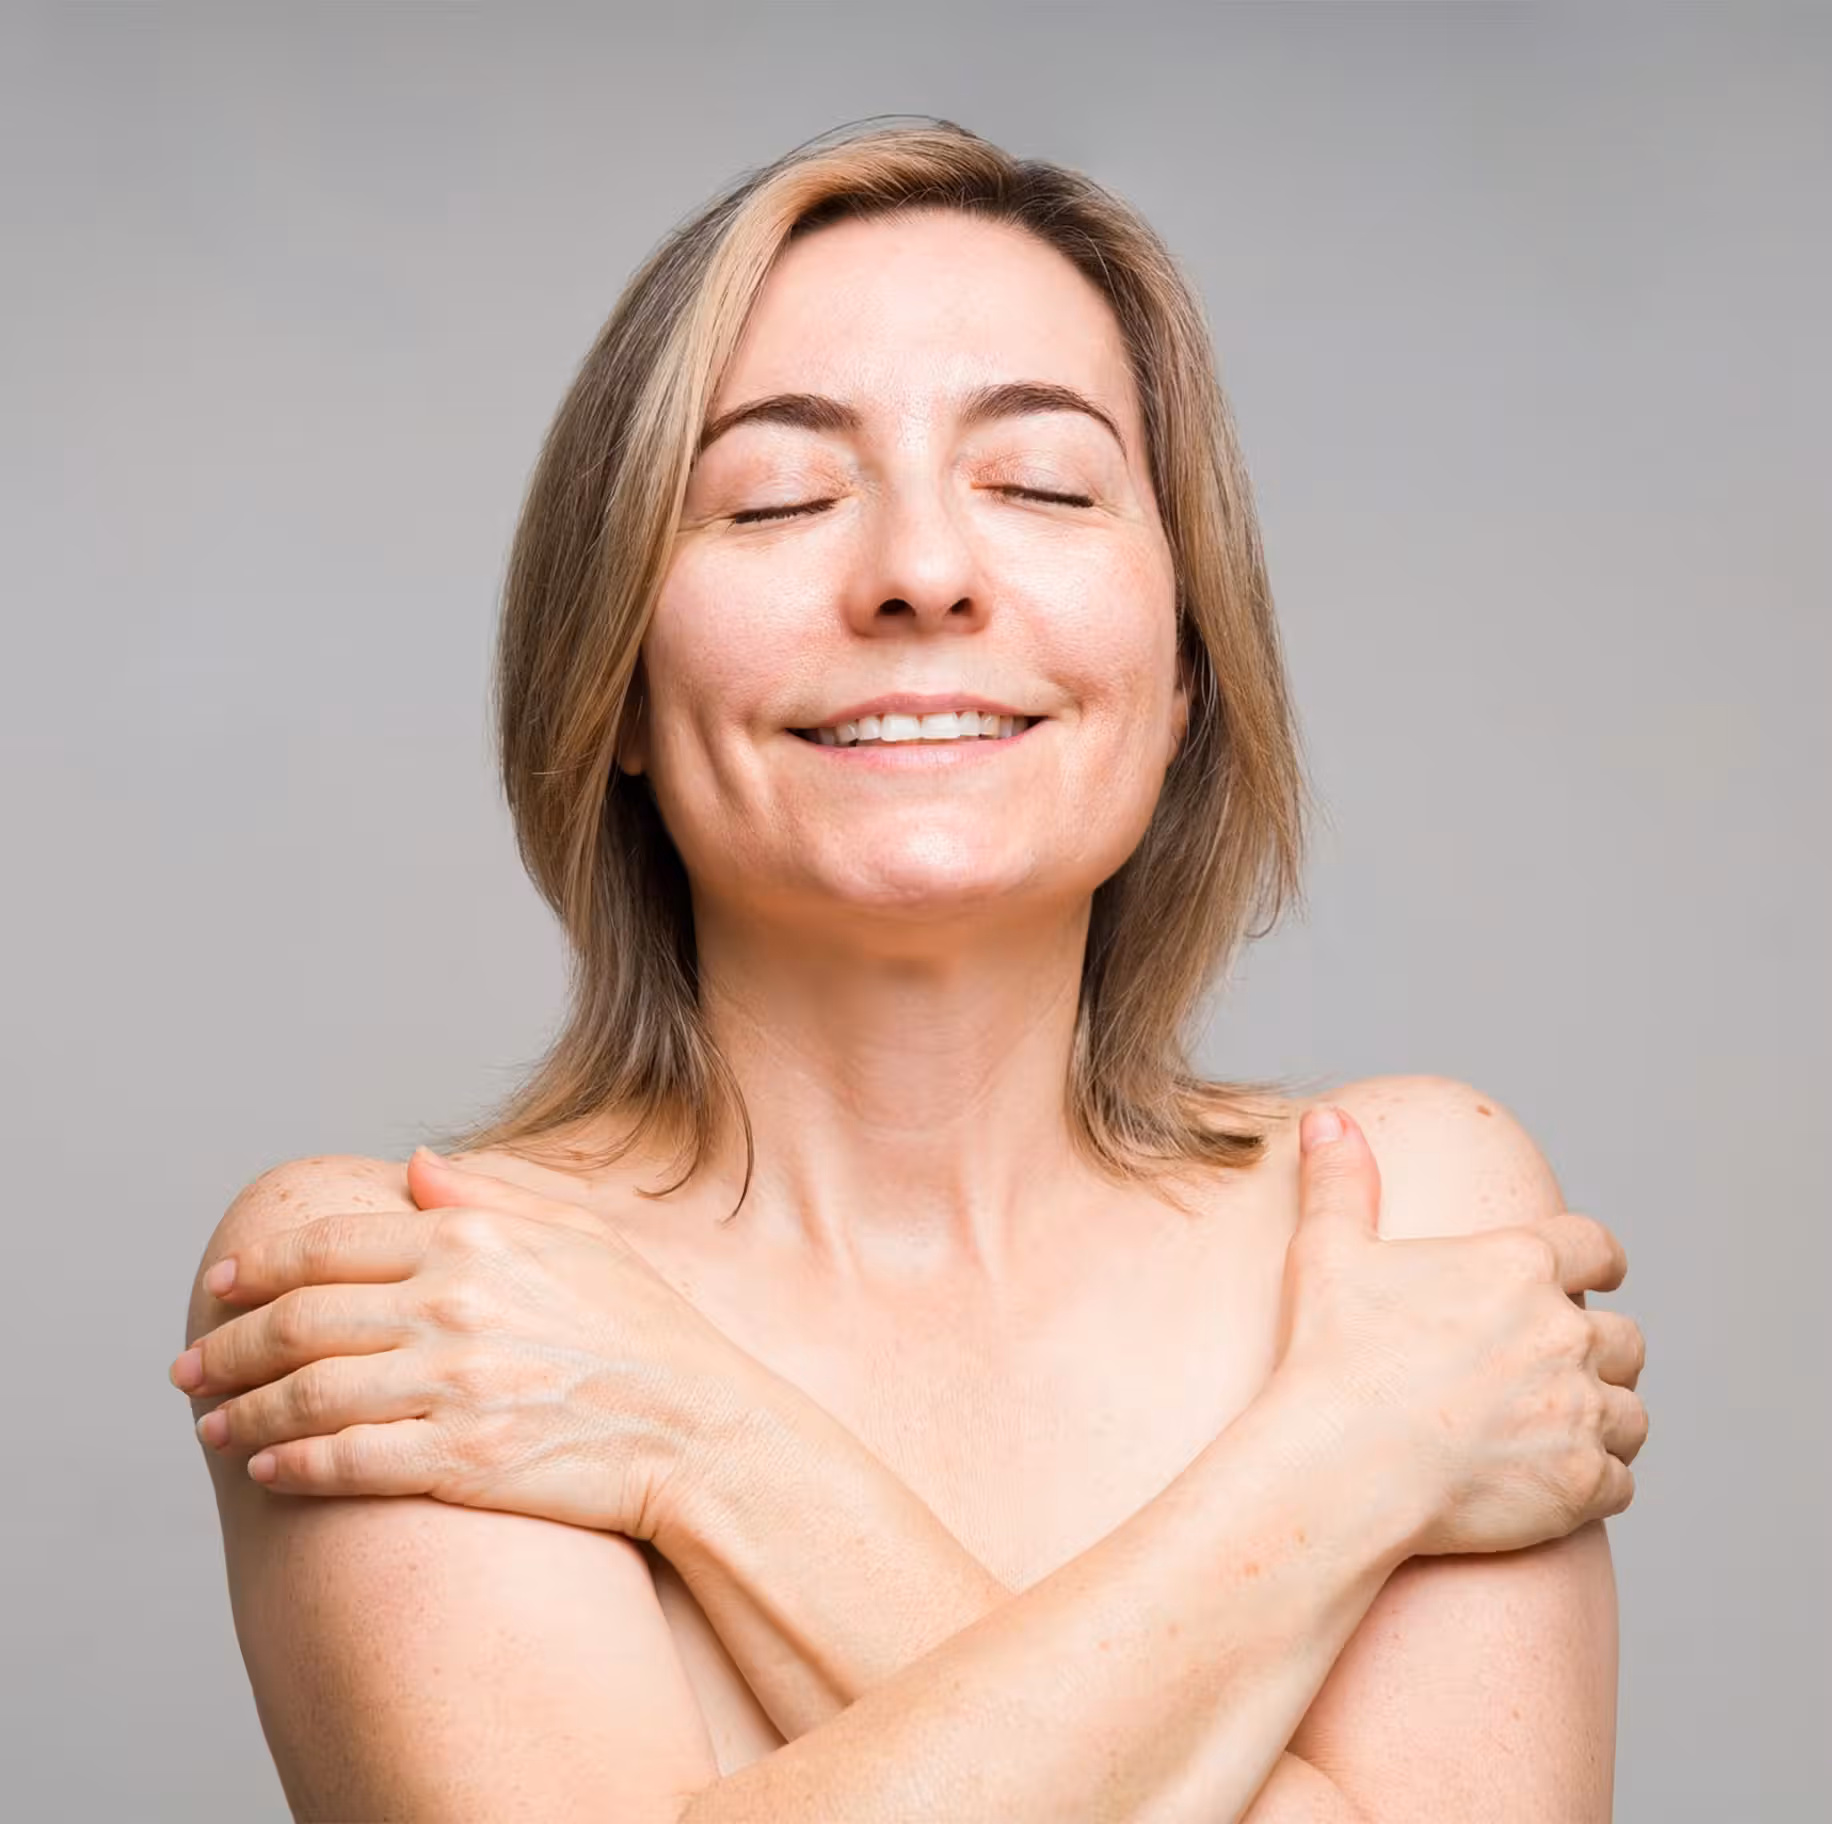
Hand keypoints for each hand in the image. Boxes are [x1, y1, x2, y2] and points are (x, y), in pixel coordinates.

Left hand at [171, 1150, 757, 1538]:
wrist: (703, 1431)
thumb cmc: (648, 1332)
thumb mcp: (583, 1236)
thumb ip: (494, 1194)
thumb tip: (417, 1167)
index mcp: (476, 1240)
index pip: (331, 1246)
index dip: (260, 1268)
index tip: (221, 1287)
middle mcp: (454, 1304)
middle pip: (300, 1320)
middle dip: (226, 1345)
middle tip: (188, 1366)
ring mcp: (455, 1385)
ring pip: (306, 1394)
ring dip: (242, 1410)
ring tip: (210, 1423)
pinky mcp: (460, 1460)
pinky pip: (345, 1460)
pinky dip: (291, 1462)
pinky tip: (265, 1466)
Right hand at [1266, 1104, 1649, 1557]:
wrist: (1343, 1465)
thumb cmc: (1332, 1354)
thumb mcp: (1328, 1251)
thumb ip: (1339, 1179)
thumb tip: (1328, 1117)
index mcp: (1517, 1266)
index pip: (1596, 1246)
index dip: (1601, 1258)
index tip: (1602, 1271)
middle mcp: (1564, 1332)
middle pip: (1625, 1336)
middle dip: (1600, 1349)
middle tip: (1562, 1366)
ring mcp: (1580, 1411)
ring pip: (1630, 1412)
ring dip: (1604, 1417)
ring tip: (1565, 1428)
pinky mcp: (1580, 1482)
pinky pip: (1620, 1482)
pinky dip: (1596, 1481)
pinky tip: (1558, 1482)